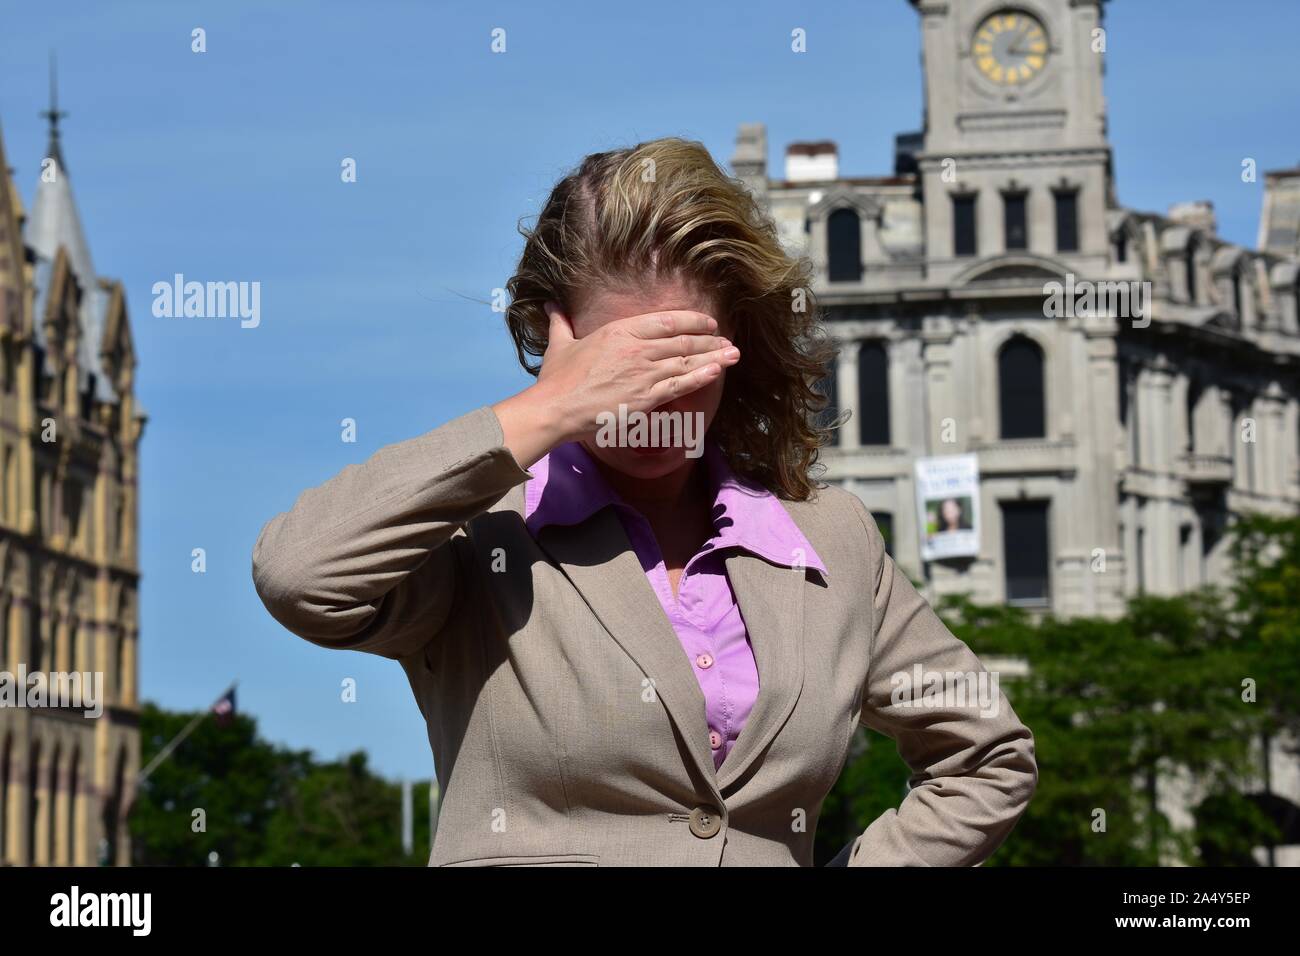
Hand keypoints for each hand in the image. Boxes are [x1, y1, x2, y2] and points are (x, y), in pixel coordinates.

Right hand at [492, 302, 739, 468]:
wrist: (557, 408)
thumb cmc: (557, 379)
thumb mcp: (560, 344)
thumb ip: (561, 323)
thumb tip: (551, 305)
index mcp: (620, 331)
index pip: (667, 321)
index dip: (692, 320)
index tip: (708, 323)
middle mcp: (637, 348)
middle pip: (683, 340)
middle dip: (710, 340)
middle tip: (728, 341)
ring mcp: (644, 373)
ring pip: (687, 361)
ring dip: (713, 357)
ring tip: (733, 355)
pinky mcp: (646, 397)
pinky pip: (680, 384)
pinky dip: (701, 377)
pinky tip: (717, 372)